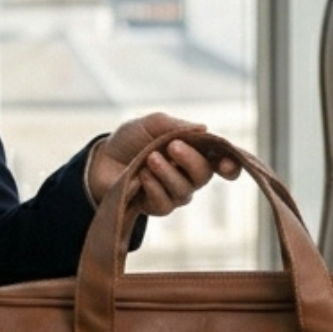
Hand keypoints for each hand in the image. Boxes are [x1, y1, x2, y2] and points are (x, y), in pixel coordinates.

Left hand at [86, 112, 238, 215]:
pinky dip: (154, 188)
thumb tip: (203, 128)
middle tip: (172, 146)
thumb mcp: (151, 124)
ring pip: (184, 191)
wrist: (102, 160)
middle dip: (190, 160)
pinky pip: (165, 203)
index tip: (226, 165)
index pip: (220, 161)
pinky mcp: (157, 207)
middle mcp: (188, 174)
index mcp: (193, 152)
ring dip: (167, 173)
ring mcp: (174, 193)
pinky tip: (141, 177)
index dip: (230, 165)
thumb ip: (176, 125)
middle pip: (204, 175)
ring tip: (149, 159)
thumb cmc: (130, 140)